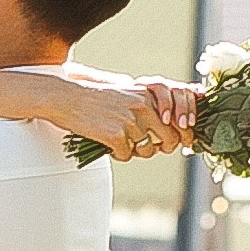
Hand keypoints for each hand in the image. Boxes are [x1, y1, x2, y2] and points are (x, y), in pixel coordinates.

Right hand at [45, 70, 198, 160]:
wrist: (65, 98)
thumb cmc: (94, 99)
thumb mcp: (126, 95)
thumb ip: (147, 109)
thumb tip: (168, 134)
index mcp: (147, 96)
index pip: (179, 120)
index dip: (183, 136)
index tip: (184, 144)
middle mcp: (142, 107)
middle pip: (169, 139)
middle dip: (161, 148)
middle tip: (149, 149)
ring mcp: (129, 121)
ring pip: (146, 150)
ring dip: (134, 151)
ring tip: (118, 141)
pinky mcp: (115, 135)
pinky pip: (126, 155)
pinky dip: (117, 154)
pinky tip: (106, 143)